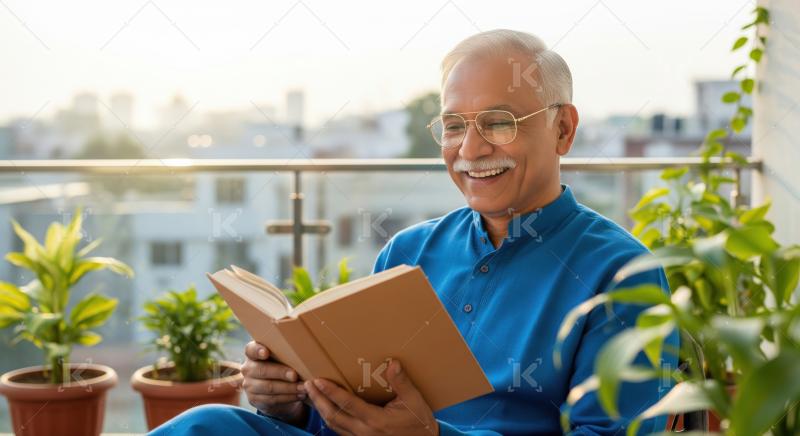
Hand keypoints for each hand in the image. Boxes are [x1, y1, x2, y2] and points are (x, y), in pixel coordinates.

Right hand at [241, 341, 307, 425]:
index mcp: (252, 354)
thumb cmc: (281, 365)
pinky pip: (272, 400)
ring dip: (288, 388)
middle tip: (295, 375)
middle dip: (280, 373)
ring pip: (269, 387)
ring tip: (303, 388)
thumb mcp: (281, 357)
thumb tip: (304, 353)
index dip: (258, 350)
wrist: (274, 388)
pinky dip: (288, 398)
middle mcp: (248, 369)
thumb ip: (286, 353)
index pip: (251, 349)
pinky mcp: (254, 399)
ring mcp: (249, 385)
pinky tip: (299, 396)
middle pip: (262, 370)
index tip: (266, 353)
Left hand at [305, 359, 438, 435]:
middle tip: (307, 385)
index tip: (318, 381)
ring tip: (312, 394)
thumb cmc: (419, 423)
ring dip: (320, 409)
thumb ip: (401, 382)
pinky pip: (339, 431)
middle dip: (318, 400)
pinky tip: (326, 408)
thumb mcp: (414, 401)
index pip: (346, 404)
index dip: (330, 392)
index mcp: (375, 420)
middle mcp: (364, 432)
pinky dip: (329, 418)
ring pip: (333, 425)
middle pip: (332, 416)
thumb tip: (393, 363)